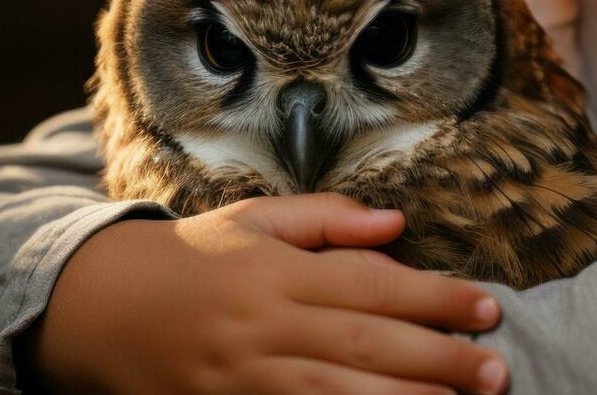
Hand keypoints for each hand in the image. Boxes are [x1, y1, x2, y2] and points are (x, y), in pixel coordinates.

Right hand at [22, 192, 510, 393]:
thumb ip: (328, 219)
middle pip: (364, 344)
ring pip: (336, 394)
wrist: (100, 310)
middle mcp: (263, 325)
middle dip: (437, 359)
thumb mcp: (255, 220)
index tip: (487, 308)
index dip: (434, 297)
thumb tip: (397, 222)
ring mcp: (245, 378)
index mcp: (275, 270)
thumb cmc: (193, 258)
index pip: (371, 284)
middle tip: (496, 370)